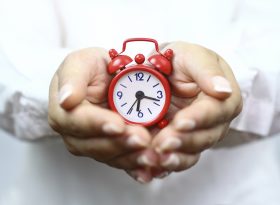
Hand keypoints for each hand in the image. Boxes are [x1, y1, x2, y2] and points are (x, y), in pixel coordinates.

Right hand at [48, 48, 157, 181]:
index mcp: (64, 113)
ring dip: (131, 158)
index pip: (77, 122)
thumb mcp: (80, 62)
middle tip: (142, 139)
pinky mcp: (112, 150)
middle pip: (95, 145)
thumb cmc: (90, 68)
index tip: (118, 124)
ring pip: (111, 156)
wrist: (104, 78)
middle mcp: (76, 134)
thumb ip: (72, 78)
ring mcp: (94, 144)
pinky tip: (150, 170)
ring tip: (151, 156)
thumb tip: (66, 99)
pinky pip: (123, 161)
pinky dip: (136, 167)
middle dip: (120, 144)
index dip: (98, 124)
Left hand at [149, 42, 241, 174]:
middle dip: (182, 142)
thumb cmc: (184, 60)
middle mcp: (213, 123)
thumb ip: (207, 71)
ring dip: (173, 158)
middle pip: (203, 138)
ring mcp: (195, 135)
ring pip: (189, 153)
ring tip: (156, 159)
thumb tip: (223, 90)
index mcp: (223, 101)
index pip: (214, 112)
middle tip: (163, 143)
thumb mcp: (194, 56)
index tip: (181, 122)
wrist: (168, 71)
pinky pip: (174, 158)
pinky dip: (162, 165)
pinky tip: (150, 169)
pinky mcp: (179, 143)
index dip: (198, 119)